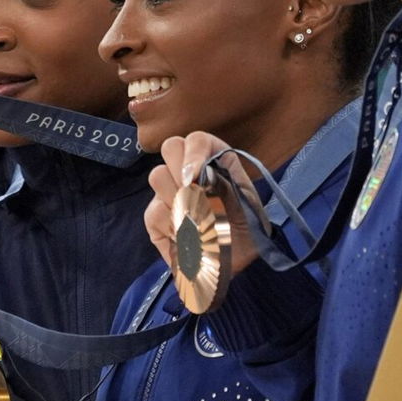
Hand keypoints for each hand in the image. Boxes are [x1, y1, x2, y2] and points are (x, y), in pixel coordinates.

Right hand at [146, 132, 261, 275]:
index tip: (196, 178)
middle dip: (182, 170)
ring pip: (158, 176)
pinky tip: (188, 238)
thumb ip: (224, 182)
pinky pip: (154, 213)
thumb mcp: (247, 201)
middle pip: (170, 147)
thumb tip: (191, 180)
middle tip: (195, 196)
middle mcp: (187, 170)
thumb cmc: (247, 227)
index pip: (196, 140)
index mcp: (213, 160)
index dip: (194, 154)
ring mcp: (167, 192)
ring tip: (198, 221)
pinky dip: (172, 227)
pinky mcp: (155, 218)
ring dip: (179, 200)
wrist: (240, 260)